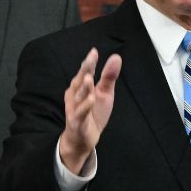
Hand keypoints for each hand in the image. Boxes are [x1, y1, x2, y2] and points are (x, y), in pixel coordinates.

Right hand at [58, 48, 121, 173]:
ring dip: (84, 88)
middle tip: (90, 59)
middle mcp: (75, 96)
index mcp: (81, 87)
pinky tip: (91, 99)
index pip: (85, 73)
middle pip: (80, 81)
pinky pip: (80, 113)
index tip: (94, 51)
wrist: (83, 139)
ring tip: (90, 78)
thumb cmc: (93, 113)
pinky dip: (85, 107)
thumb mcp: (104, 94)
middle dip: (85, 70)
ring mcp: (74, 109)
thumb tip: (116, 57)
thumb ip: (108, 77)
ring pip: (79, 96)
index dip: (89, 63)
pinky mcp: (76, 122)